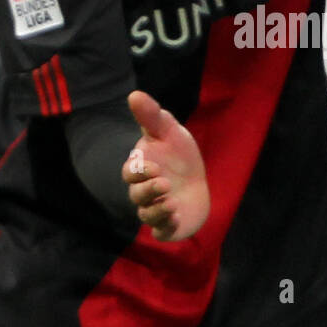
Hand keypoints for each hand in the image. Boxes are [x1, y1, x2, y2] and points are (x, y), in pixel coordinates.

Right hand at [122, 91, 209, 240]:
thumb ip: (151, 116)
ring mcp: (157, 210)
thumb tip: (134, 94)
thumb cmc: (178, 154)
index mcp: (142, 170)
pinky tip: (177, 218)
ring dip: (158, 210)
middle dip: (148, 190)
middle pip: (137, 196)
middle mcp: (145, 193)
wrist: (197, 179)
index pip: (130, 173)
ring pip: (148, 216)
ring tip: (172, 203)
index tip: (154, 166)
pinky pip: (163, 232)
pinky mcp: (170, 225)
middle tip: (164, 182)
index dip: (139, 171)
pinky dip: (167, 227)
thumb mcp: (169, 131)